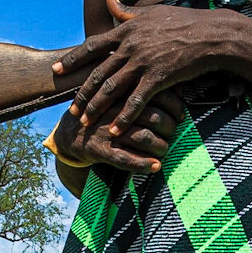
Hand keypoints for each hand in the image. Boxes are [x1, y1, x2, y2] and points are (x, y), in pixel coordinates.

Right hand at [53, 87, 184, 175]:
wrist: (71, 130)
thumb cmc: (106, 110)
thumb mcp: (121, 94)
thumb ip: (146, 89)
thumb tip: (180, 86)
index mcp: (123, 93)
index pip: (156, 95)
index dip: (174, 106)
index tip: (180, 114)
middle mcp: (116, 110)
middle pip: (153, 117)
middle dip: (170, 127)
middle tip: (174, 132)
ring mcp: (107, 130)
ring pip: (142, 138)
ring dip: (160, 146)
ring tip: (165, 149)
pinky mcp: (99, 149)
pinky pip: (124, 159)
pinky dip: (143, 164)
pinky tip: (156, 167)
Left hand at [54, 0, 243, 132]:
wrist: (211, 35)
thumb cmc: (184, 22)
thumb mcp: (152, 12)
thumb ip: (127, 11)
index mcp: (126, 30)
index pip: (91, 46)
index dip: (72, 60)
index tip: (57, 70)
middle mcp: (130, 46)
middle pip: (98, 72)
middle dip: (82, 93)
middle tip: (71, 108)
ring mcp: (143, 62)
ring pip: (112, 89)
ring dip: (97, 107)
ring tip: (85, 122)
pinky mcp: (157, 78)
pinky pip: (135, 101)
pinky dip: (123, 118)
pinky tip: (115, 130)